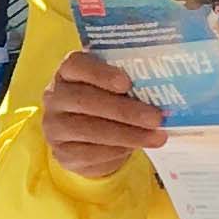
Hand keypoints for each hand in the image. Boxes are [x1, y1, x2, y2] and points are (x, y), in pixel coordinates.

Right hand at [41, 50, 167, 178]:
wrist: (91, 138)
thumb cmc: (109, 100)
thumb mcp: (116, 86)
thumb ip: (130, 81)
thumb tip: (163, 87)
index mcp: (68, 70)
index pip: (76, 65)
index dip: (101, 74)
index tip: (126, 83)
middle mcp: (55, 95)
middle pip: (85, 101)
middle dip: (124, 110)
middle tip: (155, 117)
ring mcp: (55, 125)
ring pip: (89, 130)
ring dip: (127, 134)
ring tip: (156, 137)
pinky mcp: (61, 152)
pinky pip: (89, 153)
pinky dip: (116, 151)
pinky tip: (136, 148)